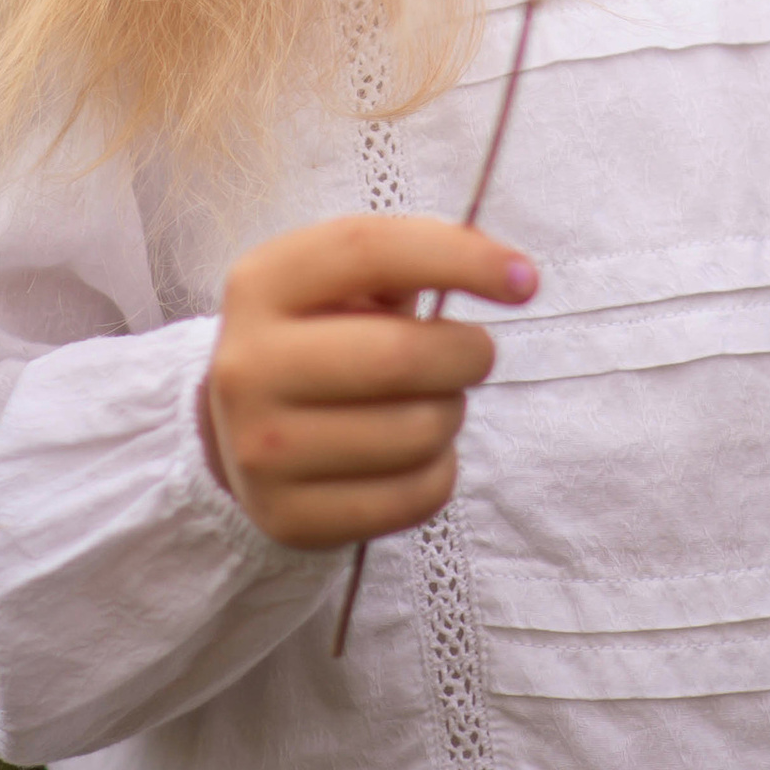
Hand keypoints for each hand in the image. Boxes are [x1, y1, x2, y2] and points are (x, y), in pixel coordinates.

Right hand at [197, 213, 538, 549]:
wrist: (245, 425)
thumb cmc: (325, 332)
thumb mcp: (348, 277)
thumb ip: (416, 255)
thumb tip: (510, 271)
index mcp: (263, 283)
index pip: (369, 251)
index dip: (459, 259)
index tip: (525, 279)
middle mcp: (246, 366)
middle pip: (400, 355)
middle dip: (467, 353)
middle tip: (472, 353)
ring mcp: (260, 451)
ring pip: (415, 432)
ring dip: (452, 413)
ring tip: (431, 401)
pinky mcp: (289, 518)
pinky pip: (412, 498)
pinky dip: (440, 471)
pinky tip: (415, 453)